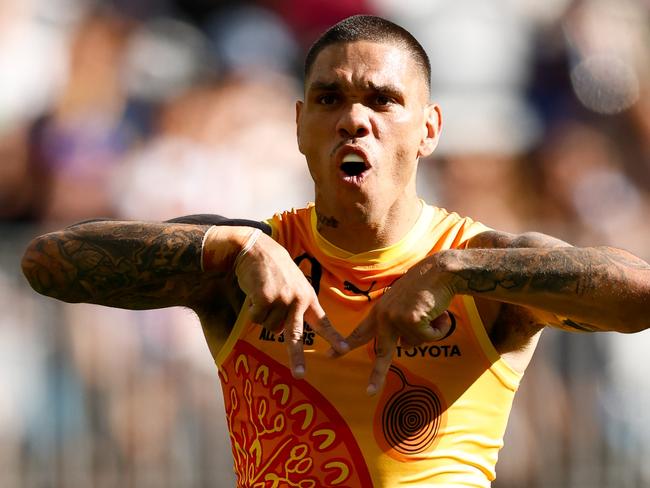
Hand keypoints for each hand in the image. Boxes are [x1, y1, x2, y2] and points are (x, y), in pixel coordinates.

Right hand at [234, 231, 348, 377]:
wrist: (257, 250)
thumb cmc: (274, 269)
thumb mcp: (292, 285)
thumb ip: (293, 307)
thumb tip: (282, 333)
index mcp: (308, 297)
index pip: (323, 321)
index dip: (333, 337)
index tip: (344, 350)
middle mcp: (297, 300)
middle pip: (295, 336)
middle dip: (296, 358)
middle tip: (300, 375)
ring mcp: (282, 299)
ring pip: (270, 327)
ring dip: (263, 315)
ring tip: (264, 295)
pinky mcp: (265, 298)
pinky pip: (256, 319)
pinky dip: (252, 310)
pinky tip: (255, 292)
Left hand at [336, 255, 455, 394]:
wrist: (440, 271)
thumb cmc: (426, 287)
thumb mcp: (406, 307)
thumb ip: (400, 326)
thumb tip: (404, 347)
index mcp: (380, 312)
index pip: (360, 332)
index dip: (345, 345)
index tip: (329, 356)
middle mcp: (384, 316)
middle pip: (381, 353)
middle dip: (377, 375)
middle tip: (370, 392)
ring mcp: (396, 318)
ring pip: (416, 343)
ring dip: (430, 330)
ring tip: (432, 310)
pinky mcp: (411, 320)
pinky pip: (430, 337)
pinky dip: (439, 328)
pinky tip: (438, 311)